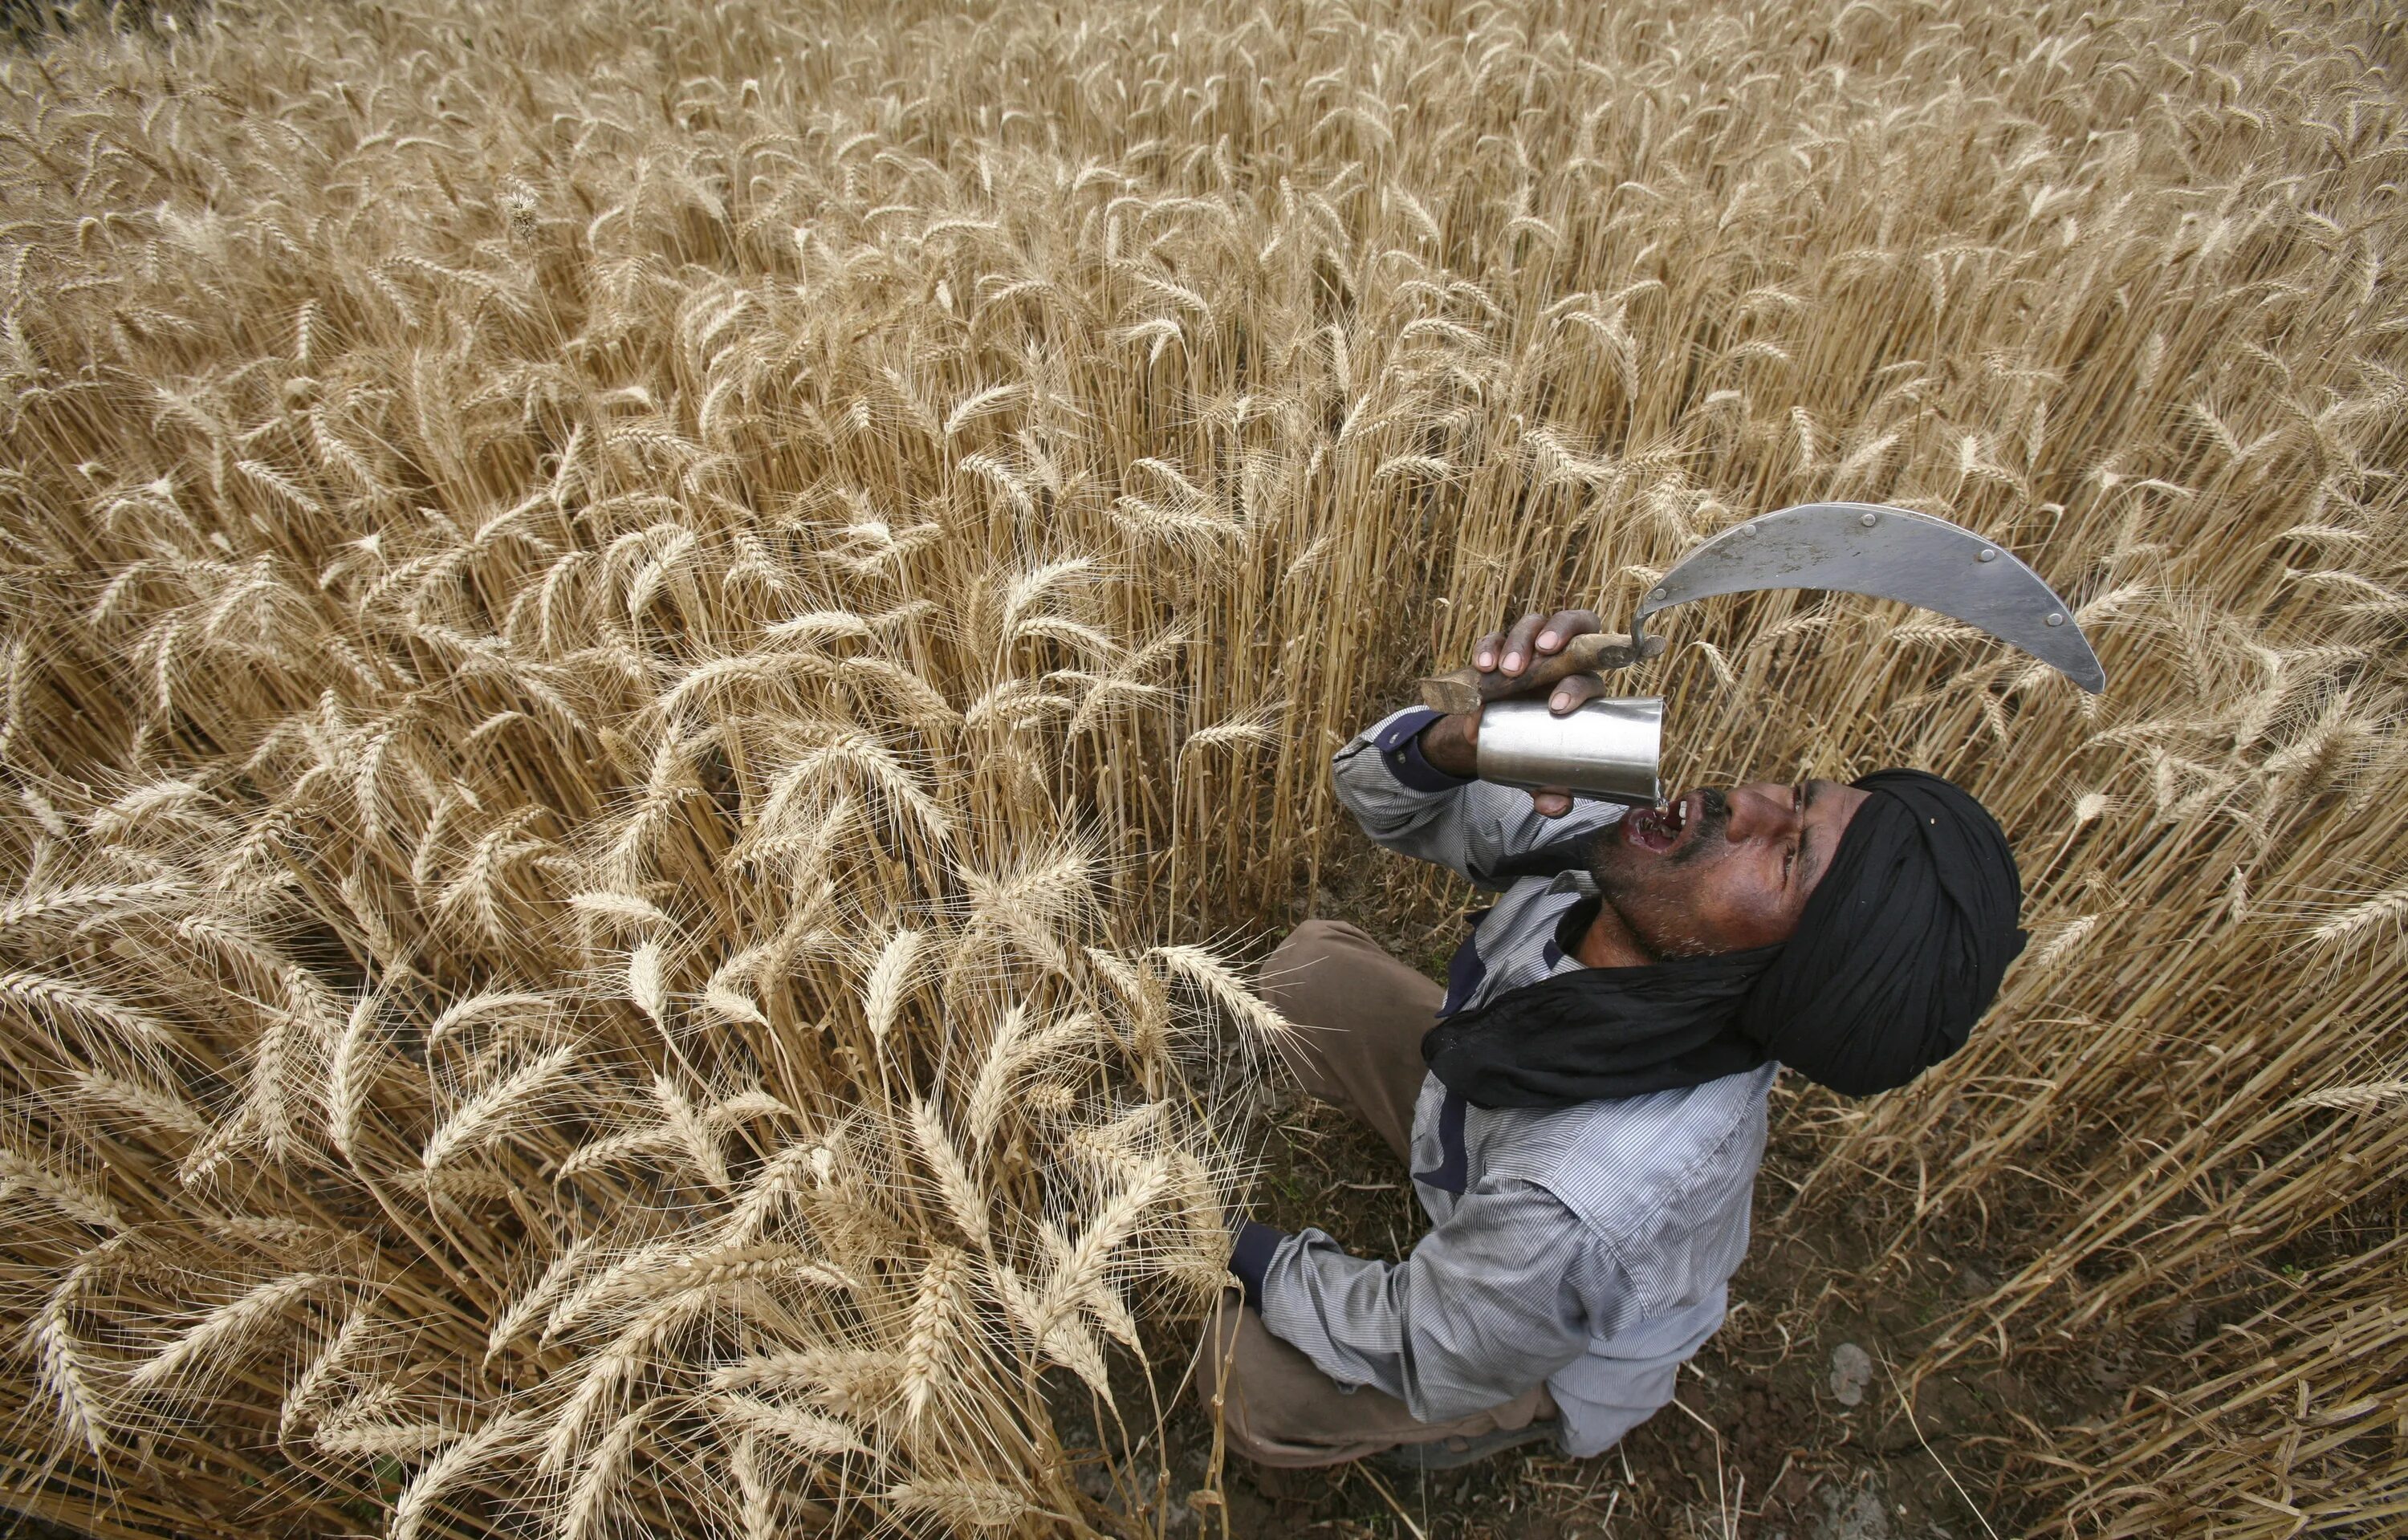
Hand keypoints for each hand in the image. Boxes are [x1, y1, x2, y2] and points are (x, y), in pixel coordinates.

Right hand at [1418, 609, 1610, 817]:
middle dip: (1559, 634)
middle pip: (1575, 626)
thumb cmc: (1531, 749)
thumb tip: (1556, 806)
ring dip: (1519, 640)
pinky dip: (1488, 647)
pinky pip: (1495, 637)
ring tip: (1504, 670)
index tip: (1557, 708)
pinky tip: (1481, 664)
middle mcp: (1562, 658)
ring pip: (1533, 624)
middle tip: (1537, 659)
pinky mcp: (1500, 648)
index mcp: (1583, 686)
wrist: (1494, 736)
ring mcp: (1530, 648)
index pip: (1591, 677)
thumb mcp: (1540, 772)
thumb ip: (1550, 789)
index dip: (1578, 687)